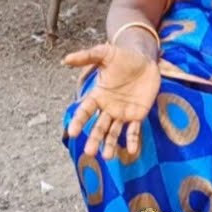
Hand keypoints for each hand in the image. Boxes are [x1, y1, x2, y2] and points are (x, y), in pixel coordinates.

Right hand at [63, 43, 160, 159]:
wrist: (146, 59)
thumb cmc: (124, 57)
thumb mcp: (105, 53)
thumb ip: (86, 56)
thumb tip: (65, 59)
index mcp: (98, 95)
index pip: (85, 111)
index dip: (79, 121)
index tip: (73, 132)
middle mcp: (108, 107)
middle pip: (99, 126)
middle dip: (94, 139)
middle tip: (89, 152)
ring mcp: (123, 113)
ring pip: (114, 132)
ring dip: (110, 144)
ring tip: (107, 157)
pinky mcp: (138, 115)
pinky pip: (134, 130)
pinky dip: (132, 141)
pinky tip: (130, 151)